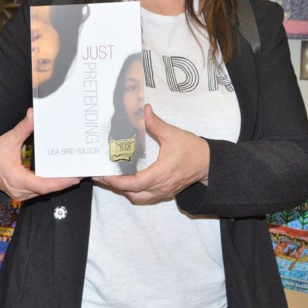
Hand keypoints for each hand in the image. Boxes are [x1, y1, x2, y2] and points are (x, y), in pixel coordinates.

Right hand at [0, 108, 80, 201]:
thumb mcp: (8, 139)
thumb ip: (22, 128)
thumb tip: (33, 114)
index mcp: (16, 178)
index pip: (42, 185)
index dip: (59, 183)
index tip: (73, 178)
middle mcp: (19, 190)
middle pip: (46, 190)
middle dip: (63, 183)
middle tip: (80, 174)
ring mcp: (19, 194)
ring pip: (43, 192)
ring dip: (57, 185)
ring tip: (73, 176)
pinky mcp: (21, 193)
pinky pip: (38, 191)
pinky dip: (49, 185)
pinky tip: (60, 178)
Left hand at [93, 104, 209, 203]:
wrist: (208, 163)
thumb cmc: (192, 150)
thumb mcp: (173, 134)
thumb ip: (156, 123)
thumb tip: (144, 110)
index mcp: (162, 173)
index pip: (135, 183)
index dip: (118, 181)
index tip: (104, 175)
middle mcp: (161, 186)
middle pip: (132, 193)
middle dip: (114, 186)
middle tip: (100, 176)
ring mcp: (163, 192)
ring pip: (137, 198)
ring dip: (123, 190)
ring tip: (109, 179)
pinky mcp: (164, 193)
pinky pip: (144, 197)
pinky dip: (132, 191)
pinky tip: (124, 181)